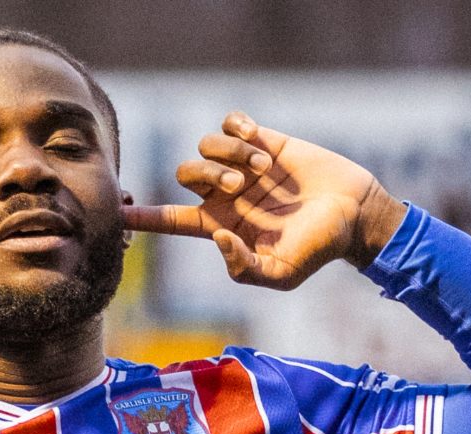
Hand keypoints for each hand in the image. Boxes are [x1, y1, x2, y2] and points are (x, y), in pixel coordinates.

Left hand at [122, 112, 404, 289]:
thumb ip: (243, 267)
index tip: (116, 212)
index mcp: (220, 225)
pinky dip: (238, 128)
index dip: (143, 216)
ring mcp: (241, 165)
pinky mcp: (261, 139)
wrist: (354, 212)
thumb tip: (217, 237)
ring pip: (205, 145)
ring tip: (263, 167)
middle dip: (207, 175)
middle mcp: (224, 194)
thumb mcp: (280, 274)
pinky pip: (229, 121)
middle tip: (241, 185)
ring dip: (229, 153)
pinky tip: (258, 140)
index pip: (169, 221)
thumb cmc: (318, 249)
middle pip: (185, 173)